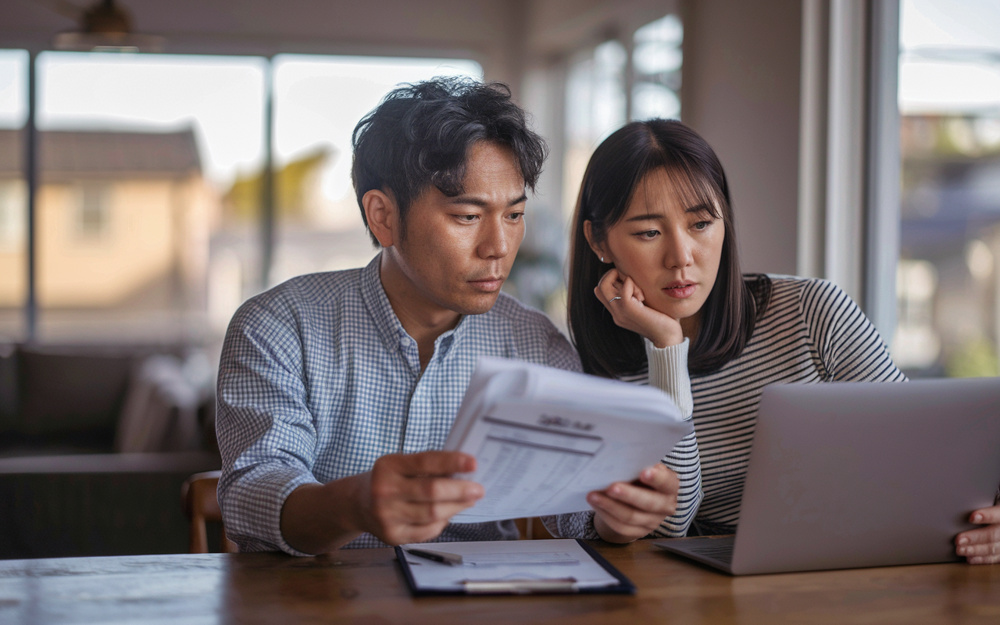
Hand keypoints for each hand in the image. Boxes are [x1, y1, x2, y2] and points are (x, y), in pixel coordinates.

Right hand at [358, 451, 483, 545]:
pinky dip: (442, 522)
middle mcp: (384, 490)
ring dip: (456, 507)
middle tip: (478, 489)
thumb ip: (427, 467)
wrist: (356, 504)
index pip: (425, 462)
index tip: (473, 463)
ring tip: (468, 500)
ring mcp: (386, 516)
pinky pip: (427, 531)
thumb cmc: (387, 480)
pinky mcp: (392, 536)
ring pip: (433, 514)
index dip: (452, 462)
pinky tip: (447, 514)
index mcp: (389, 466)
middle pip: (432, 492)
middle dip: (460, 491)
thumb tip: (464, 472)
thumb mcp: (399, 465)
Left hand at [589, 463, 678, 542]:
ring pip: (631, 516)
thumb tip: (620, 459)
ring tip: (594, 495)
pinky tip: (595, 504)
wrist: (634, 498)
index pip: (667, 483)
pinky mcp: (637, 532)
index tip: (644, 472)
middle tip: (611, 487)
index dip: (657, 478)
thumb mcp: (642, 468)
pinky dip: (606, 514)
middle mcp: (665, 506)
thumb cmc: (639, 477)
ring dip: (610, 505)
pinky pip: (620, 526)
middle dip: (628, 494)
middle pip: (648, 503)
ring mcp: (652, 521)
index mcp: (669, 486)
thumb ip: (637, 465)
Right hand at [595, 268, 682, 347]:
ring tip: (638, 291)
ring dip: (622, 279)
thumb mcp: (644, 307)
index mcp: (617, 312)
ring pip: (604, 285)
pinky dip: (632, 284)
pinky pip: (624, 288)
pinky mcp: (629, 310)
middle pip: (599, 286)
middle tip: (633, 284)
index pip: (600, 290)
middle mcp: (615, 312)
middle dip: (615, 276)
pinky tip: (642, 295)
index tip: (632, 285)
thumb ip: (636, 296)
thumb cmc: (662, 321)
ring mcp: (619, 312)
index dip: (613, 280)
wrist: (668, 338)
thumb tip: (635, 280)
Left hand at [955, 505, 999, 563]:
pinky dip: (981, 559)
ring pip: (994, 548)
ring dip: (975, 550)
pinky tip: (970, 558)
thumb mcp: (990, 500)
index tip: (972, 517)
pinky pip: (995, 558)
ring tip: (960, 550)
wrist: (999, 517)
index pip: (998, 514)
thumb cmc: (992, 505)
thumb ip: (981, 501)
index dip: (986, 516)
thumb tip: (961, 498)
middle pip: (994, 534)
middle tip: (959, 539)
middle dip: (975, 538)